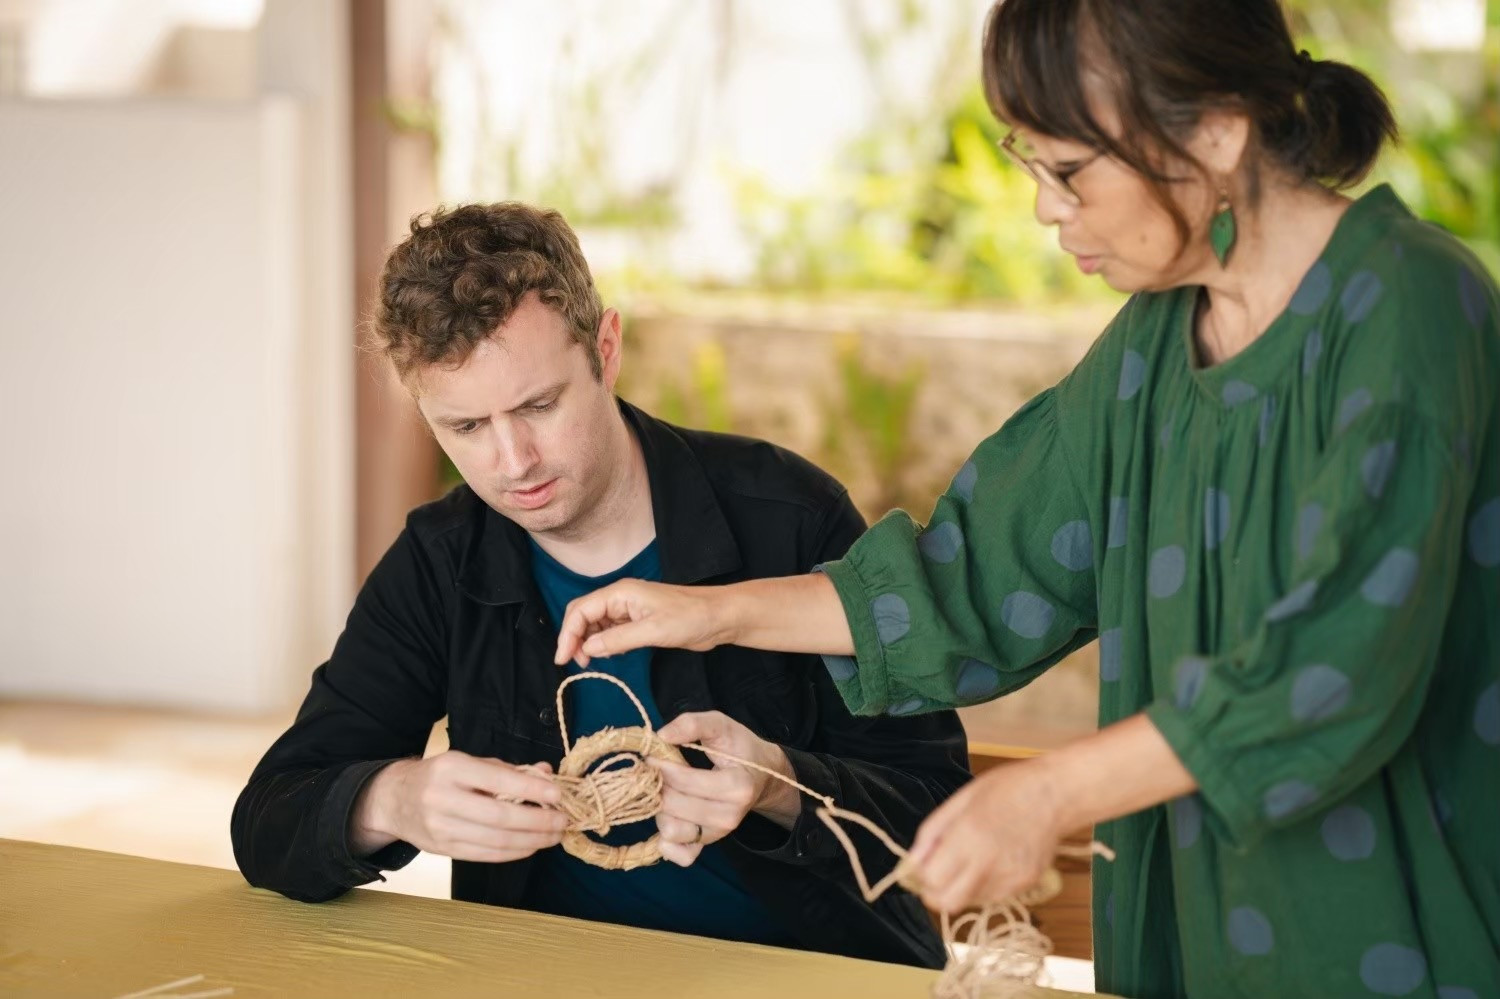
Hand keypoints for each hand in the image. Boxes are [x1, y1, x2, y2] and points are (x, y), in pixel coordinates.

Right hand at [350, 751, 567, 863]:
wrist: (395, 799)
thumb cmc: (440, 776)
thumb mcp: (469, 762)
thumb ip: (507, 769)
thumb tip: (547, 774)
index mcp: (452, 768)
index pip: (499, 781)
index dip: (533, 790)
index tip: (558, 795)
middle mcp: (443, 798)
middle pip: (500, 817)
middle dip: (538, 821)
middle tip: (562, 821)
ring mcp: (440, 827)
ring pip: (495, 840)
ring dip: (531, 841)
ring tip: (553, 836)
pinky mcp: (442, 849)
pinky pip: (485, 855)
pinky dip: (513, 853)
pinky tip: (531, 846)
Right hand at [554, 579, 728, 667]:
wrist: (719, 617)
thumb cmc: (691, 618)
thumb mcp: (653, 631)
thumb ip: (618, 639)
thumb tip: (588, 649)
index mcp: (620, 593)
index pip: (580, 610)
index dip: (567, 634)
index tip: (563, 659)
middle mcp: (621, 598)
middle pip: (583, 615)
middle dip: (574, 638)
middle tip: (574, 664)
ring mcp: (629, 609)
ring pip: (596, 624)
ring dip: (588, 642)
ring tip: (590, 664)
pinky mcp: (638, 621)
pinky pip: (611, 631)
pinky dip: (603, 644)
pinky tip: (607, 656)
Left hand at [647, 711, 800, 866]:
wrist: (760, 774)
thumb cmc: (739, 748)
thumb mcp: (720, 725)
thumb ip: (693, 724)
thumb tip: (661, 736)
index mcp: (738, 787)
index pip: (686, 782)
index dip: (661, 766)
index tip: (653, 754)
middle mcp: (730, 817)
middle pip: (674, 806)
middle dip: (658, 784)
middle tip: (658, 770)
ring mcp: (718, 834)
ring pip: (671, 831)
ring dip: (660, 809)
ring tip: (666, 790)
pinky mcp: (707, 846)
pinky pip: (679, 856)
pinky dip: (667, 842)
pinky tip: (669, 816)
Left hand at [904, 757, 1066, 912]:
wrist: (1056, 794)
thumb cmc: (1008, 788)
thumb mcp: (961, 799)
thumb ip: (932, 832)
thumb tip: (911, 860)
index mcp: (968, 836)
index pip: (931, 880)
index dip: (921, 874)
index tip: (924, 863)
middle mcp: (988, 864)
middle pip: (947, 903)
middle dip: (936, 891)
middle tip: (939, 872)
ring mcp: (1010, 879)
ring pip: (969, 902)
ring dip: (961, 888)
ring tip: (971, 859)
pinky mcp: (1025, 886)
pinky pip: (992, 897)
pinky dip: (983, 885)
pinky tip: (992, 861)